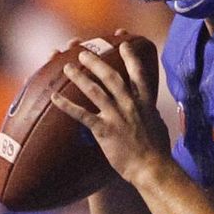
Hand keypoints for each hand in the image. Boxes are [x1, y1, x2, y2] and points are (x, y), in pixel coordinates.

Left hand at [51, 35, 170, 189]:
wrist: (152, 169)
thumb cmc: (158, 151)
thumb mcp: (157, 124)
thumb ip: (150, 112)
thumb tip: (148, 109)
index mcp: (145, 102)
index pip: (138, 73)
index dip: (130, 57)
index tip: (123, 44)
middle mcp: (129, 105)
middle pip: (111, 76)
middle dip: (96, 62)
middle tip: (82, 53)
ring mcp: (116, 116)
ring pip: (94, 91)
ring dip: (79, 77)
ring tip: (67, 67)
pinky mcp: (104, 131)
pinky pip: (82, 115)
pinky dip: (67, 105)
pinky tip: (55, 98)